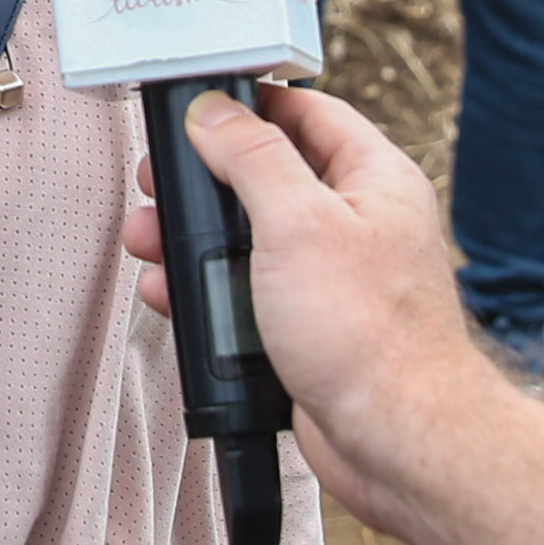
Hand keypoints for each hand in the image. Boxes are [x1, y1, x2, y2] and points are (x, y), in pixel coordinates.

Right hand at [121, 86, 480, 504]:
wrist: (396, 441)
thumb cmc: (371, 336)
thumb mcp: (298, 223)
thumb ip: (252, 157)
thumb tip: (214, 111)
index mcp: (374, 179)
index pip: (308, 112)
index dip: (251, 103)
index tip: (198, 107)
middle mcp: (357, 222)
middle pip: (267, 174)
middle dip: (204, 179)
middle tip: (160, 180)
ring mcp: (332, 277)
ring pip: (249, 237)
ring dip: (194, 237)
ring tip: (148, 239)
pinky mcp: (308, 327)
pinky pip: (246, 292)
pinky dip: (205, 290)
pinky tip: (172, 293)